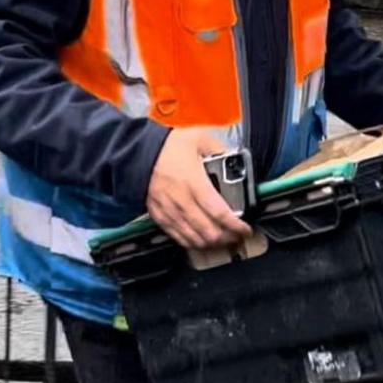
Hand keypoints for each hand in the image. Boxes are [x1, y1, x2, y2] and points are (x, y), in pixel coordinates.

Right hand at [146, 127, 252, 249]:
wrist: (136, 151)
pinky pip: (177, 237)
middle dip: (227, 238)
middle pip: (208, 232)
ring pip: (194, 239)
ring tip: (223, 239)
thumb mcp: (198, 139)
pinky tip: (201, 241)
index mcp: (194, 182)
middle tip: (237, 235)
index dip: (236, 226)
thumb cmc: (167, 145)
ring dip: (211, 243)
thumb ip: (219, 150)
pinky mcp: (159, 216)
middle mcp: (181, 201)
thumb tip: (233, 161)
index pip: (220, 213)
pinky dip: (192, 243)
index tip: (245, 229)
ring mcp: (169, 211)